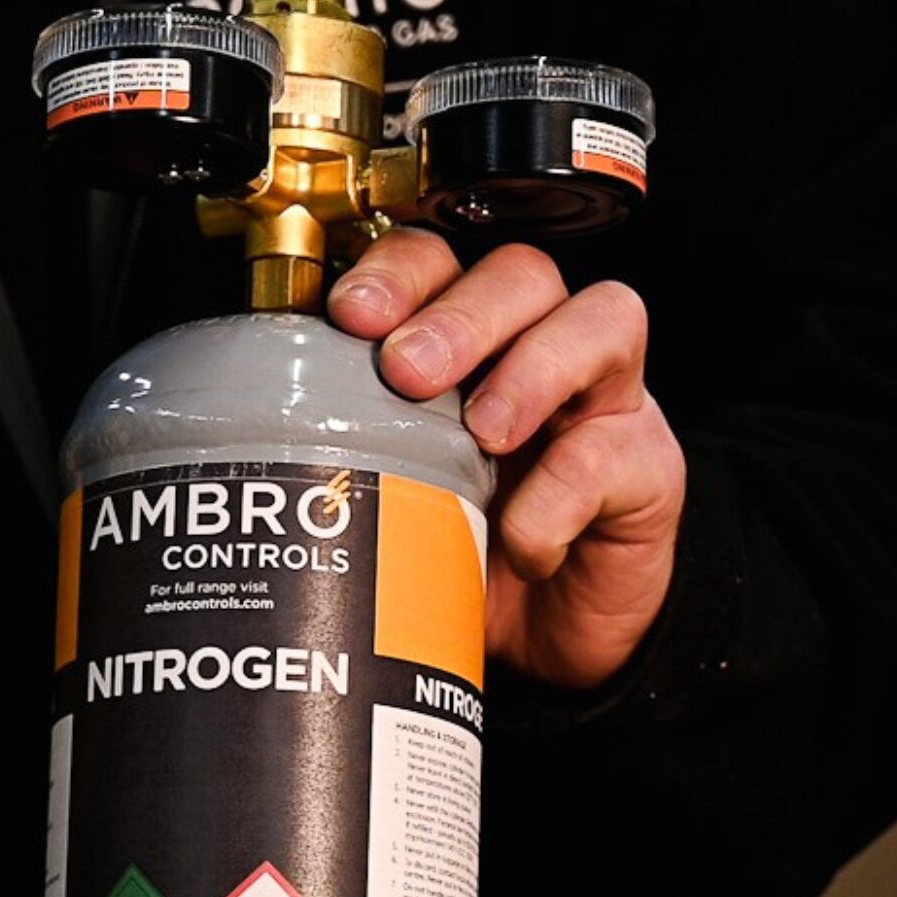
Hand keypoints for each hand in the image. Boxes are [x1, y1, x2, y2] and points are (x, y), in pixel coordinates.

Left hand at [328, 230, 684, 690]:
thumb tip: (251, 440)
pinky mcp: (646, 470)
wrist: (540, 635)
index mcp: (466, 341)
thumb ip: (344, 448)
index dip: (400, 272)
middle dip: (460, 313)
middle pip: (523, 273)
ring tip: (482, 430)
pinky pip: (614, 455)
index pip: (443, 261)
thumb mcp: (387, 492)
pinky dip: (559, 497)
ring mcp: (602, 402)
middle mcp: (539, 350)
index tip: (347, 311)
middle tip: (407, 369)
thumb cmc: (459, 547)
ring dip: (533, 367)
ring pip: (599, 322)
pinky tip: (517, 540)